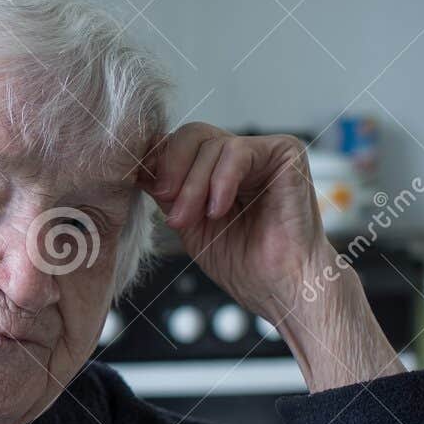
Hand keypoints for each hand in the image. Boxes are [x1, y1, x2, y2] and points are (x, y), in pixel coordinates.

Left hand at [138, 123, 402, 390]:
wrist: (282, 288)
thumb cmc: (243, 265)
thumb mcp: (189, 225)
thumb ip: (168, 193)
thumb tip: (139, 165)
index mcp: (216, 170)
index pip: (178, 146)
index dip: (159, 165)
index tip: (147, 192)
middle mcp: (239, 156)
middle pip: (190, 136)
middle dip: (172, 172)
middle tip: (169, 212)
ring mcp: (262, 151)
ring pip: (210, 144)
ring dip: (193, 186)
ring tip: (191, 221)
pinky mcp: (285, 152)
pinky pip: (239, 150)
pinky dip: (222, 180)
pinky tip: (219, 210)